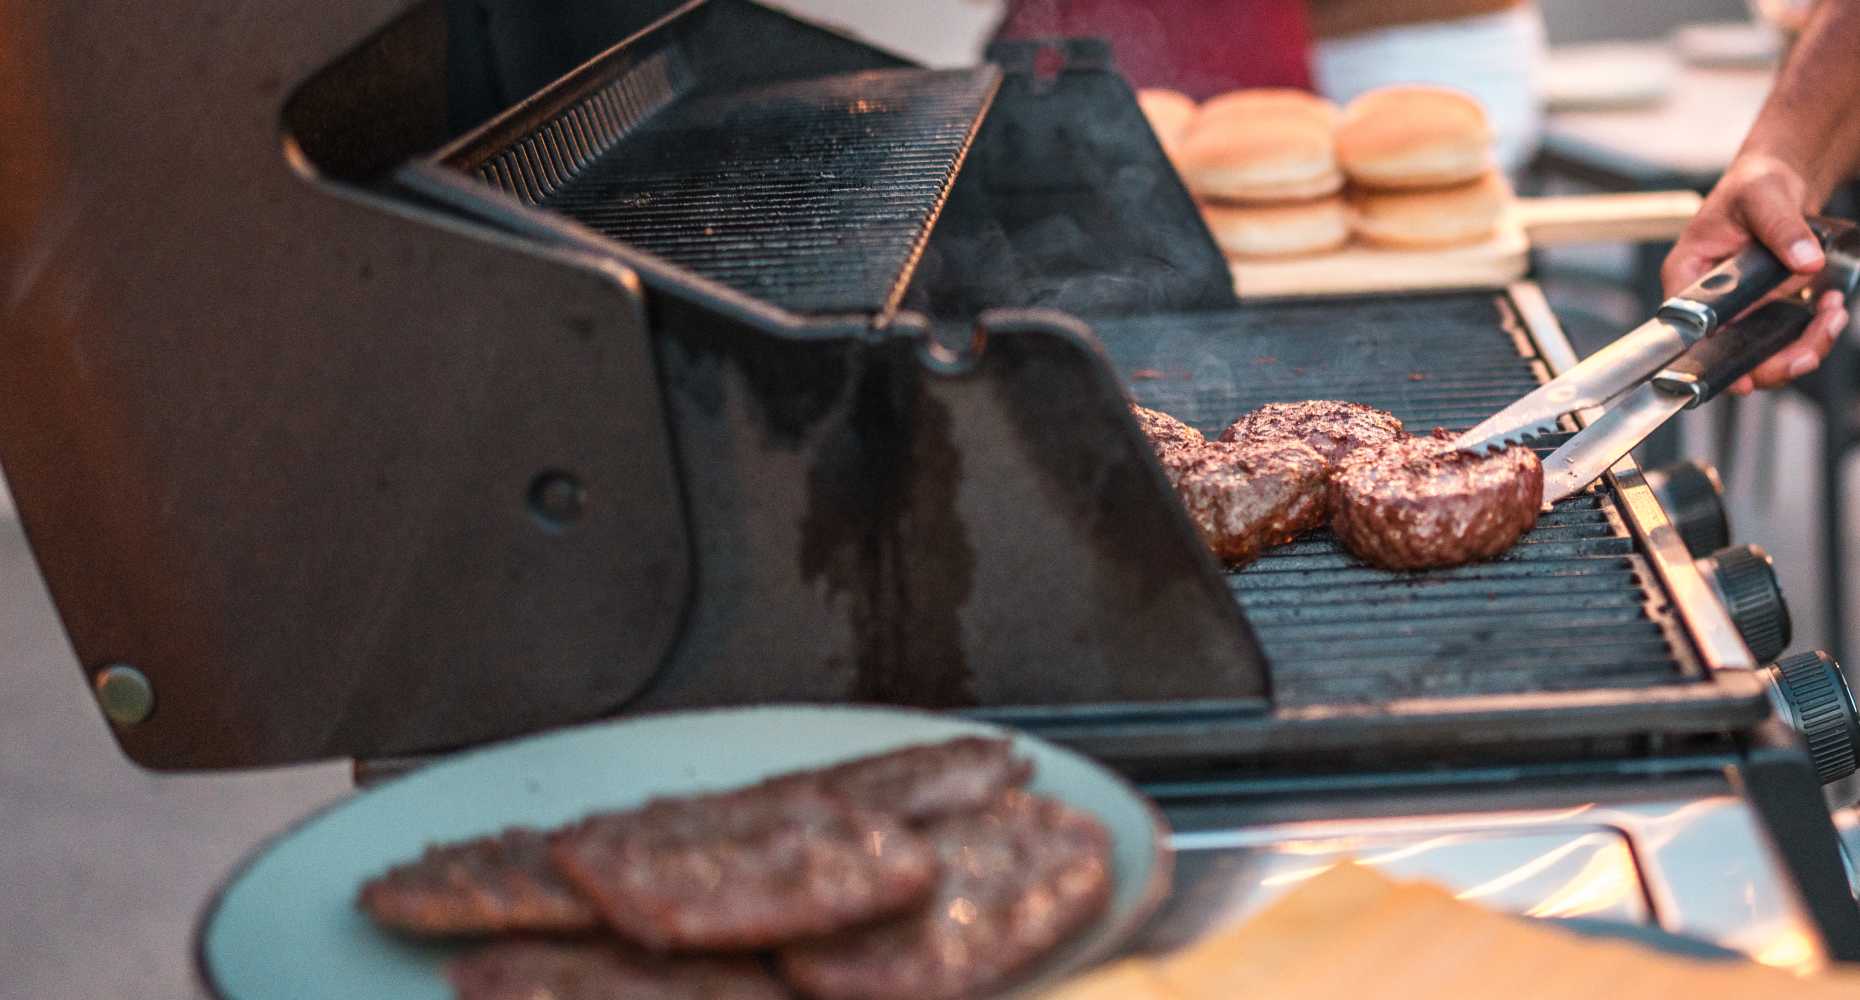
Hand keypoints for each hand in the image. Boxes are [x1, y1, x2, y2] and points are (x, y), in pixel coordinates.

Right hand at [1662, 153, 1849, 393]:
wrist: (1780, 183)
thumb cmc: (1755, 184)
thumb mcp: (1764, 195)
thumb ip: (1781, 226)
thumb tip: (1806, 260)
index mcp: (1687, 277)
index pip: (1689, 332)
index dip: (1713, 360)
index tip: (1746, 378)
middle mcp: (1709, 303)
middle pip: (1730, 355)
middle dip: (1776, 361)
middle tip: (1811, 351)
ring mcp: (1740, 311)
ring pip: (1764, 354)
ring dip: (1805, 347)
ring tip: (1833, 315)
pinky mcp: (1767, 312)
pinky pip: (1788, 339)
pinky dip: (1815, 332)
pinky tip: (1832, 308)